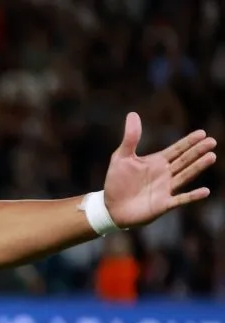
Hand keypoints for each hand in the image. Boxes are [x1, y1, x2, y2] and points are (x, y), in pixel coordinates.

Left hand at [103, 112, 216, 228]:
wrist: (111, 207)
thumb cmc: (116, 182)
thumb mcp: (121, 157)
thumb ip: (130, 138)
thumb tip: (132, 114)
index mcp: (157, 162)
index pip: (177, 149)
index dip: (188, 142)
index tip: (202, 133)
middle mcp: (165, 174)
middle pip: (184, 160)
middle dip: (197, 151)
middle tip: (212, 142)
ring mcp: (166, 189)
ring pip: (185, 176)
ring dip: (198, 167)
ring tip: (211, 156)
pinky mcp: (163, 204)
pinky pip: (181, 199)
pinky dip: (192, 196)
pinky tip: (205, 191)